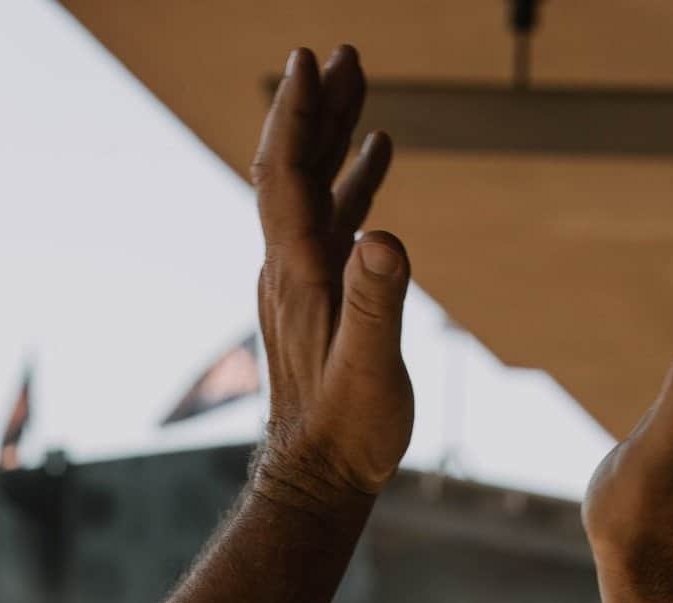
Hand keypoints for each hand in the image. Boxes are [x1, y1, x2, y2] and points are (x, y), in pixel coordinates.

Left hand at [251, 46, 412, 509]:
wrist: (316, 478)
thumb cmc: (347, 431)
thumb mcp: (371, 367)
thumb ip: (378, 301)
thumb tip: (384, 236)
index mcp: (299, 273)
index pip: (287, 174)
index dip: (296, 115)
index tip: (307, 60)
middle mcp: (291, 267)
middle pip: (297, 168)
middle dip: (317, 108)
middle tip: (341, 53)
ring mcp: (301, 281)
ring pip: (314, 190)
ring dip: (335, 136)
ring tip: (360, 87)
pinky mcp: (318, 298)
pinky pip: (330, 221)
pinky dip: (351, 182)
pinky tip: (376, 161)